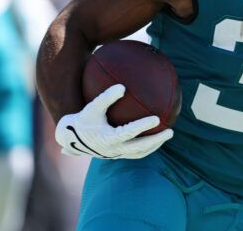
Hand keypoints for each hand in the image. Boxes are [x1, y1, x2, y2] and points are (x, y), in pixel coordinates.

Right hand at [55, 84, 172, 159]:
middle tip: (171, 131)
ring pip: (139, 153)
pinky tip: (156, 138)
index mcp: (108, 138)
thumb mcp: (92, 107)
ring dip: (154, 146)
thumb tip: (122, 86)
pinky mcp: (117, 155)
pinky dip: (147, 147)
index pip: (129, 132)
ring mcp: (116, 154)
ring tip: (168, 135)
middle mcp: (113, 149)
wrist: (71, 139)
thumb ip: (106, 97)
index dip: (142, 126)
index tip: (156, 118)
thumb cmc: (83, 119)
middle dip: (156, 140)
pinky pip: (135, 153)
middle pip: (139, 148)